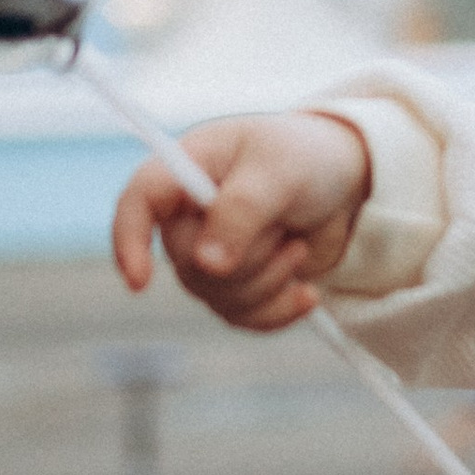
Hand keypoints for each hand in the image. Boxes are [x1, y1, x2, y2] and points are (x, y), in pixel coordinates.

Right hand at [110, 109, 370, 330]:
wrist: (346, 183)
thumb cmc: (306, 158)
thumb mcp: (280, 172)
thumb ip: (242, 212)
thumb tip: (208, 266)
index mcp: (184, 170)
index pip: (138, 204)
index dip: (129, 241)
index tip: (140, 281)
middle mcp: (187, 215)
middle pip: (188, 265)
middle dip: (247, 260)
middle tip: (286, 230)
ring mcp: (208, 254)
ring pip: (216, 296)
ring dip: (268, 280)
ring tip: (297, 245)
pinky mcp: (237, 284)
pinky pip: (241, 317)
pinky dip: (278, 310)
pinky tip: (307, 292)